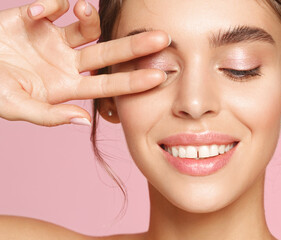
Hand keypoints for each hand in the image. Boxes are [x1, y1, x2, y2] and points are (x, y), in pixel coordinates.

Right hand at [0, 0, 169, 126]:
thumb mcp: (15, 106)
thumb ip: (48, 115)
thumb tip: (82, 121)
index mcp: (66, 86)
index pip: (107, 85)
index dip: (133, 81)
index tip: (159, 77)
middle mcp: (66, 62)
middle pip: (108, 54)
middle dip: (135, 46)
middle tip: (163, 38)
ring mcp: (52, 40)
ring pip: (87, 27)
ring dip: (90, 16)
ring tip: (80, 10)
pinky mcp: (35, 19)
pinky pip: (55, 6)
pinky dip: (51, 4)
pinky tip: (37, 12)